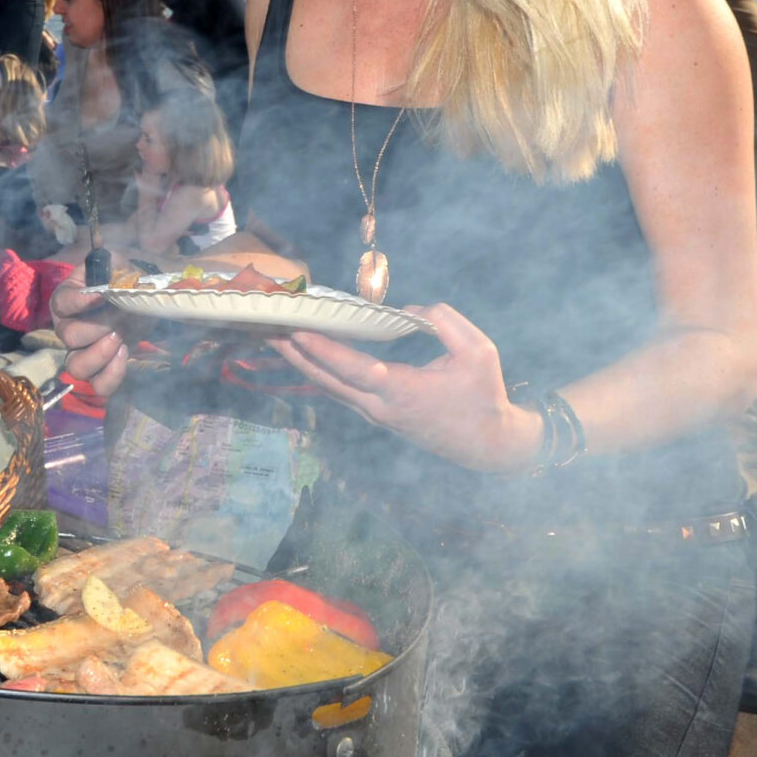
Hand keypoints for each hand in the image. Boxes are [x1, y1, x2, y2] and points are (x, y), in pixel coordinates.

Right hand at [48, 276, 127, 395]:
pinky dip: (113, 375)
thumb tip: (111, 286)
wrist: (138, 301)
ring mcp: (80, 352)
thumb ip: (114, 270)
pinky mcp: (99, 371)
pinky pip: (99, 386)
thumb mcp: (118, 267)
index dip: (80, 301)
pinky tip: (125, 353)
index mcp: (66, 299)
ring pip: (77, 367)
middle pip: (69, 336)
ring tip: (120, 339)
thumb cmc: (122, 282)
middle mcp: (66, 328)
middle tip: (119, 317)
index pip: (61, 303)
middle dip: (98, 327)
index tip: (103, 295)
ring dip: (100, 354)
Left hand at [270, 303, 545, 474]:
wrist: (489, 445)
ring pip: (328, 387)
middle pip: (326, 380)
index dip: (323, 350)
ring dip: (300, 361)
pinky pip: (339, 390)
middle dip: (295, 352)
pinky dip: (318, 369)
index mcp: (402, 392)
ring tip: (273, 335)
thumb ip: (443, 321)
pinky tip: (303, 351)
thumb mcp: (479, 351)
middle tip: (266, 325)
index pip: (353, 370)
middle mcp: (380, 407)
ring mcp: (375, 414)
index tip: (297, 330)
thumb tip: (406, 311)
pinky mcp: (376, 415)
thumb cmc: (484, 395)